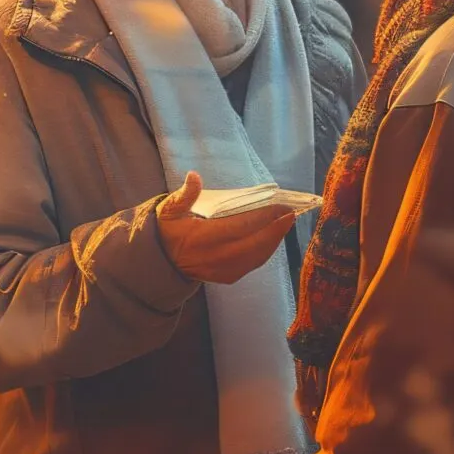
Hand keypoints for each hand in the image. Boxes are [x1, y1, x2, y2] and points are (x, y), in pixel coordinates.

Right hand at [155, 171, 297, 285]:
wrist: (162, 263)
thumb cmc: (169, 231)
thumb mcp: (169, 210)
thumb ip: (184, 195)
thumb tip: (194, 176)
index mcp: (203, 238)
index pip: (241, 227)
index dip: (263, 217)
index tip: (280, 205)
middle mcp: (216, 257)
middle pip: (256, 244)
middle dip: (276, 228)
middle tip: (290, 212)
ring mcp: (223, 270)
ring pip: (258, 256)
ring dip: (274, 239)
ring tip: (285, 222)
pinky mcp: (228, 277)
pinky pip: (253, 264)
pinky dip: (266, 250)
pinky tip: (272, 238)